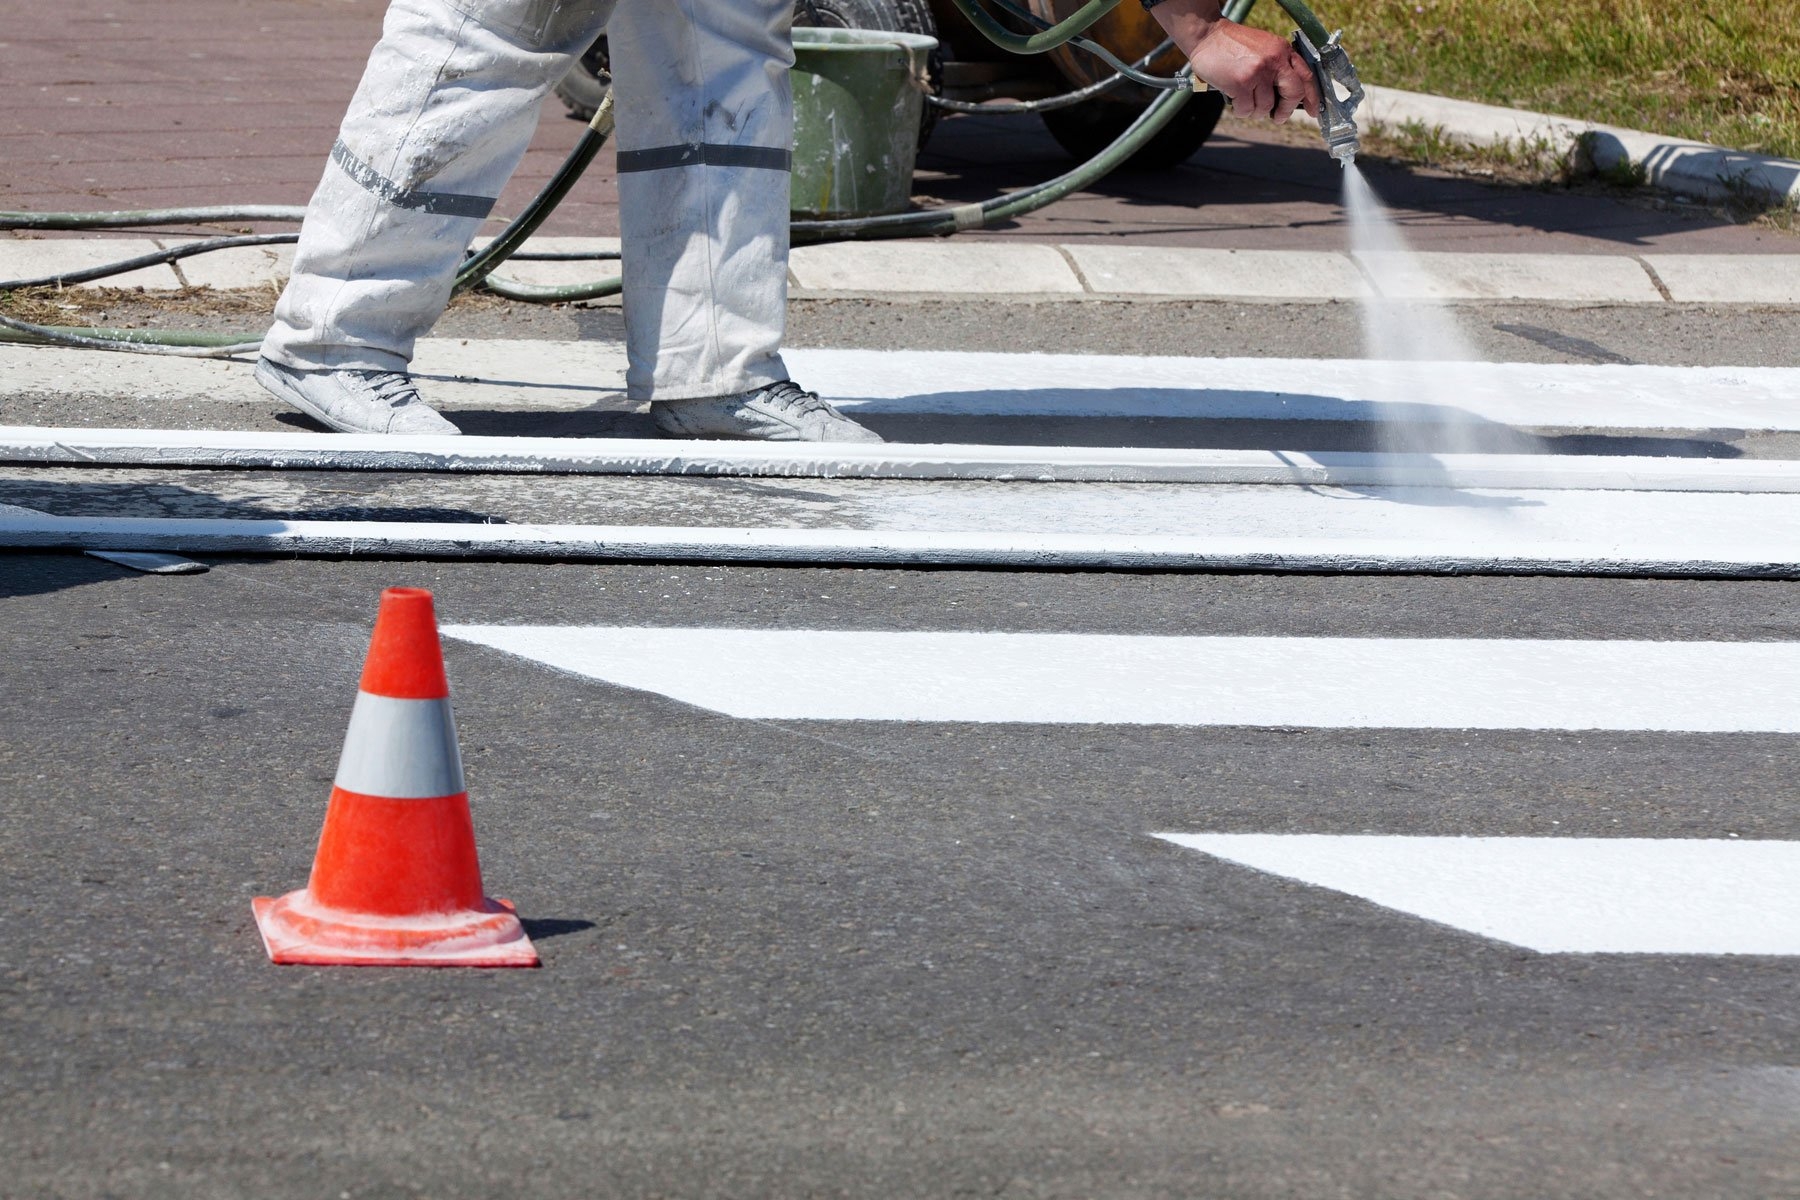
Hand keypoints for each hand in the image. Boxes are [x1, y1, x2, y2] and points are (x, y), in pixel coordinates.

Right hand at [1146, 1, 1321, 122]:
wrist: (1208, 36)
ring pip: (1266, 106)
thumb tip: (1287, 95)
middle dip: (1286, 110)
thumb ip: (1278, 65)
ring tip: (1245, 100)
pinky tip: (1234, 99)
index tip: (1313, 111)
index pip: (1306, 76)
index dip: (1312, 96)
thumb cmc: (1234, 45)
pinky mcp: (1241, 83)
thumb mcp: (1264, 48)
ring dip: (1255, 110)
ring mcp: (1258, 72)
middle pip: (1294, 93)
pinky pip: (1247, 110)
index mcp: (1283, 50)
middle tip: (1278, 117)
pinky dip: (1241, 110)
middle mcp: (1274, 60)